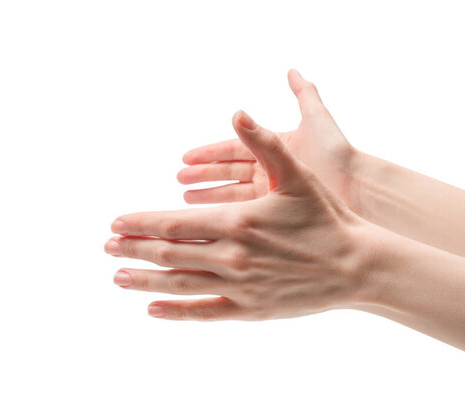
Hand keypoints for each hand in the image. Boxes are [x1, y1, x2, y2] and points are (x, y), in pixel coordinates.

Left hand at [105, 110, 374, 320]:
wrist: (356, 265)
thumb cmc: (326, 217)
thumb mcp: (295, 176)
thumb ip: (263, 144)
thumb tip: (238, 111)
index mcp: (237, 222)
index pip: (173, 223)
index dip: (140, 223)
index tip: (116, 223)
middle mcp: (232, 256)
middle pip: (169, 253)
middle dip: (134, 249)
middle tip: (108, 246)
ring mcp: (240, 286)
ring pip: (180, 283)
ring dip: (144, 279)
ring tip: (117, 276)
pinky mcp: (250, 309)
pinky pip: (205, 312)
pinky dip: (176, 311)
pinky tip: (153, 309)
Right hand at [178, 70, 362, 211]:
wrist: (362, 190)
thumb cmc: (338, 155)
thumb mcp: (317, 120)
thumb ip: (303, 94)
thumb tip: (292, 71)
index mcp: (278, 147)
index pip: (235, 148)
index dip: (210, 153)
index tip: (186, 157)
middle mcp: (274, 170)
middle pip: (230, 172)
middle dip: (203, 175)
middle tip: (178, 178)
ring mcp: (277, 193)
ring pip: (234, 194)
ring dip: (209, 196)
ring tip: (185, 198)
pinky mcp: (281, 213)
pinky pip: (247, 212)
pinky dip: (226, 214)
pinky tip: (208, 217)